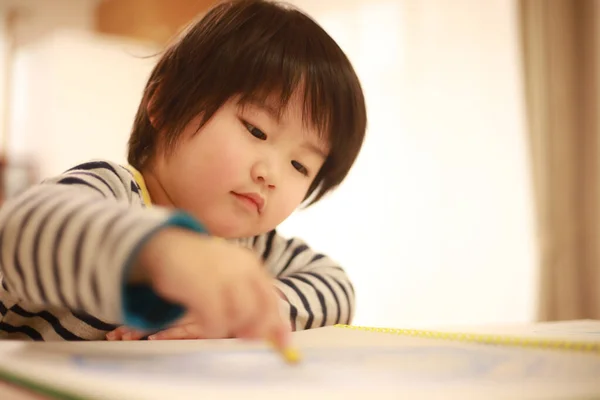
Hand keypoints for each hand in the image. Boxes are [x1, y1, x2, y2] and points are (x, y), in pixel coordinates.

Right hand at [125, 228, 289, 346]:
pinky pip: (217, 321)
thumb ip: (254, 300)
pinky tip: (206, 324)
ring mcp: (221, 277)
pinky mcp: (201, 288)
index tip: (283, 345)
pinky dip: (213, 329)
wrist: (168, 248)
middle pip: (260, 310)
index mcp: (251, 265)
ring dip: (231, 328)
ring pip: (241, 317)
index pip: (272, 298)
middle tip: (243, 336)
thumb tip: (278, 335)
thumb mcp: (233, 277)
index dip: (278, 324)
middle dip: (256, 330)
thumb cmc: (204, 269)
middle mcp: (240, 269)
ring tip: (216, 321)